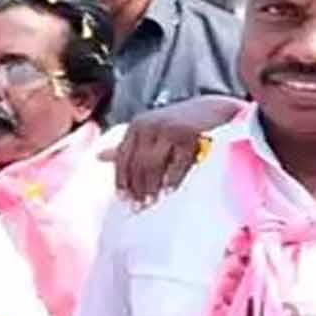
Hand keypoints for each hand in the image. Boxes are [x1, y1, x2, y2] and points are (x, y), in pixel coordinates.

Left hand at [100, 98, 239, 205]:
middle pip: (136, 163)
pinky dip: (173, 179)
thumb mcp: (151, 133)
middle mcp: (147, 125)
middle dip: (137, 187)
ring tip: (152, 202)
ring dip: (151, 186)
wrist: (215, 109)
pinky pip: (176, 163)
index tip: (123, 199)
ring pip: (152, 164)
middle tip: (139, 206)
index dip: (122, 179)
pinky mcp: (187, 133)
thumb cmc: (180, 125)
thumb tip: (99, 156)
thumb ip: (129, 146)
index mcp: (136, 127)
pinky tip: (170, 190)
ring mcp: (166, 128)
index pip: (122, 157)